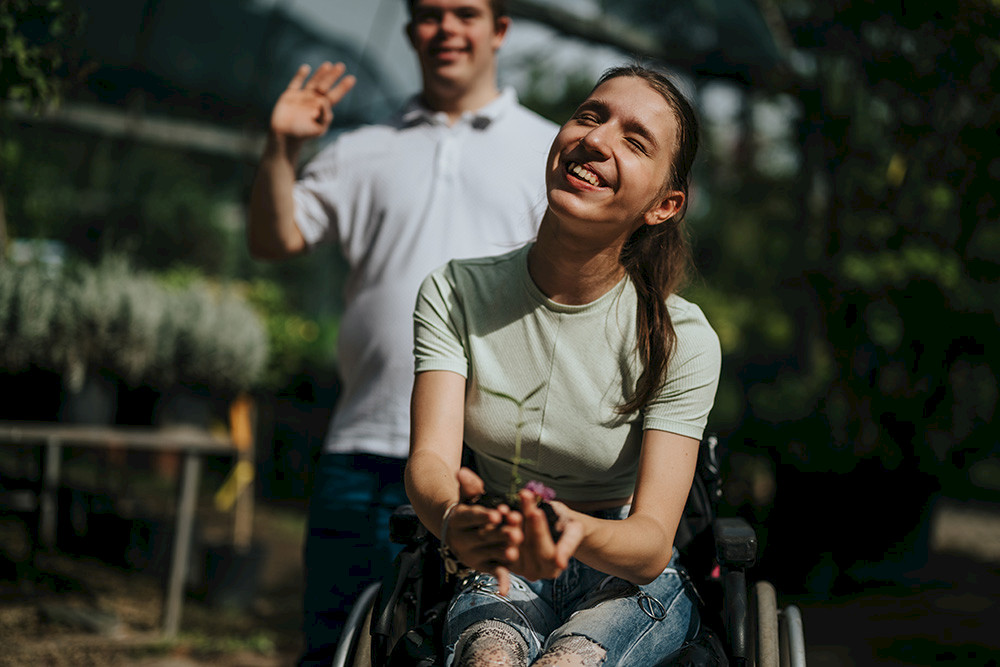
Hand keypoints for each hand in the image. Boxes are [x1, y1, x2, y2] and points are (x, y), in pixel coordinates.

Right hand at [270, 62, 355, 141]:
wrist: (285, 137)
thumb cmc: (304, 135)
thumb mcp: (318, 129)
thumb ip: (325, 117)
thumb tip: (325, 101)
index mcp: (322, 108)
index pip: (335, 95)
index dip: (342, 87)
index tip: (352, 79)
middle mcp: (313, 100)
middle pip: (325, 85)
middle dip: (333, 76)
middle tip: (341, 66)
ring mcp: (302, 96)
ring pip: (313, 82)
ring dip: (320, 73)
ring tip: (328, 65)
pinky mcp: (289, 95)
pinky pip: (295, 83)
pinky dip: (300, 75)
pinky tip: (306, 68)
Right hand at [446, 467, 523, 594]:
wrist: (456, 528)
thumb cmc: (468, 507)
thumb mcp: (467, 495)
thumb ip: (468, 485)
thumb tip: (461, 472)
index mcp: (456, 520)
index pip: (470, 517)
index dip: (484, 516)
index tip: (498, 514)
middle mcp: (460, 540)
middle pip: (482, 536)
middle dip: (501, 534)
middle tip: (517, 531)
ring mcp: (471, 554)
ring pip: (490, 552)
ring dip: (504, 551)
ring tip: (518, 549)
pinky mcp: (482, 566)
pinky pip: (493, 571)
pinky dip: (500, 578)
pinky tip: (505, 587)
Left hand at [509, 489, 582, 581]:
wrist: (558, 526)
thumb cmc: (568, 528)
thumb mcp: (574, 532)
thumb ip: (568, 545)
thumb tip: (561, 563)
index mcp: (551, 570)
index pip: (544, 551)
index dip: (539, 531)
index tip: (536, 512)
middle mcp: (533, 572)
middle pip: (526, 546)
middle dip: (524, 524)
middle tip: (520, 507)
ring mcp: (517, 566)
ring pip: (512, 543)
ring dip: (511, 523)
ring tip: (511, 507)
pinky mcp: (504, 557)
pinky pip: (502, 539)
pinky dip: (502, 522)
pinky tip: (503, 509)